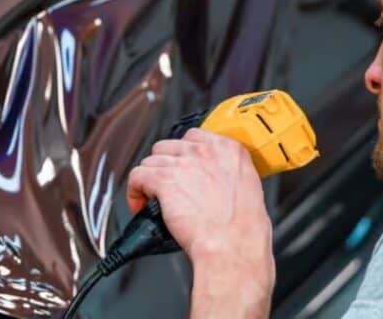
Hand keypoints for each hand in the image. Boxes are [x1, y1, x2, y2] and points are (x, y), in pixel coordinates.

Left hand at [126, 128, 273, 318]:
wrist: (233, 246)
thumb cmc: (243, 229)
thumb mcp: (248, 189)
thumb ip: (228, 175)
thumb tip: (213, 181)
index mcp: (229, 150)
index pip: (194, 137)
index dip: (182, 155)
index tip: (181, 168)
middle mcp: (204, 151)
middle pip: (168, 147)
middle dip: (164, 166)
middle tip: (165, 187)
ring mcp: (182, 163)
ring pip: (150, 161)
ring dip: (149, 180)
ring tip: (151, 199)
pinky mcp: (163, 179)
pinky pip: (137, 176)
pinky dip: (134, 191)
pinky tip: (139, 204)